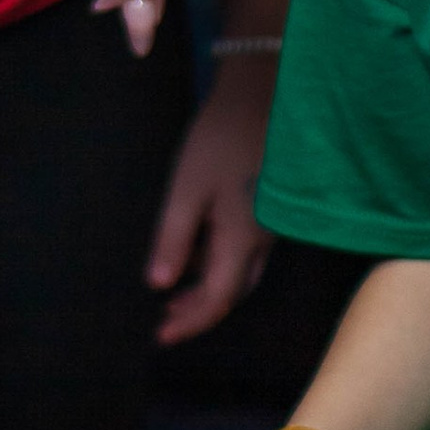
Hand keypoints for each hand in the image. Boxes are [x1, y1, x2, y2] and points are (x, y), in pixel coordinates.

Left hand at [149, 66, 275, 343]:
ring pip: (241, 272)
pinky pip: (246, 251)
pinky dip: (220, 264)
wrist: (263, 92)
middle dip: (199, 310)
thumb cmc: (220, 138)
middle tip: (165, 320)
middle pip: (233, 292)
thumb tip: (159, 284)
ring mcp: (270, 225)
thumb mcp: (187, 187)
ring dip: (209, 287)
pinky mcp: (270, 206)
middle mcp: (263, 241)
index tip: (160, 337)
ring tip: (174, 293)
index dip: (190, 323)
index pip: (217, 299)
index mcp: (242, 239)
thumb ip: (173, 238)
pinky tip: (197, 254)